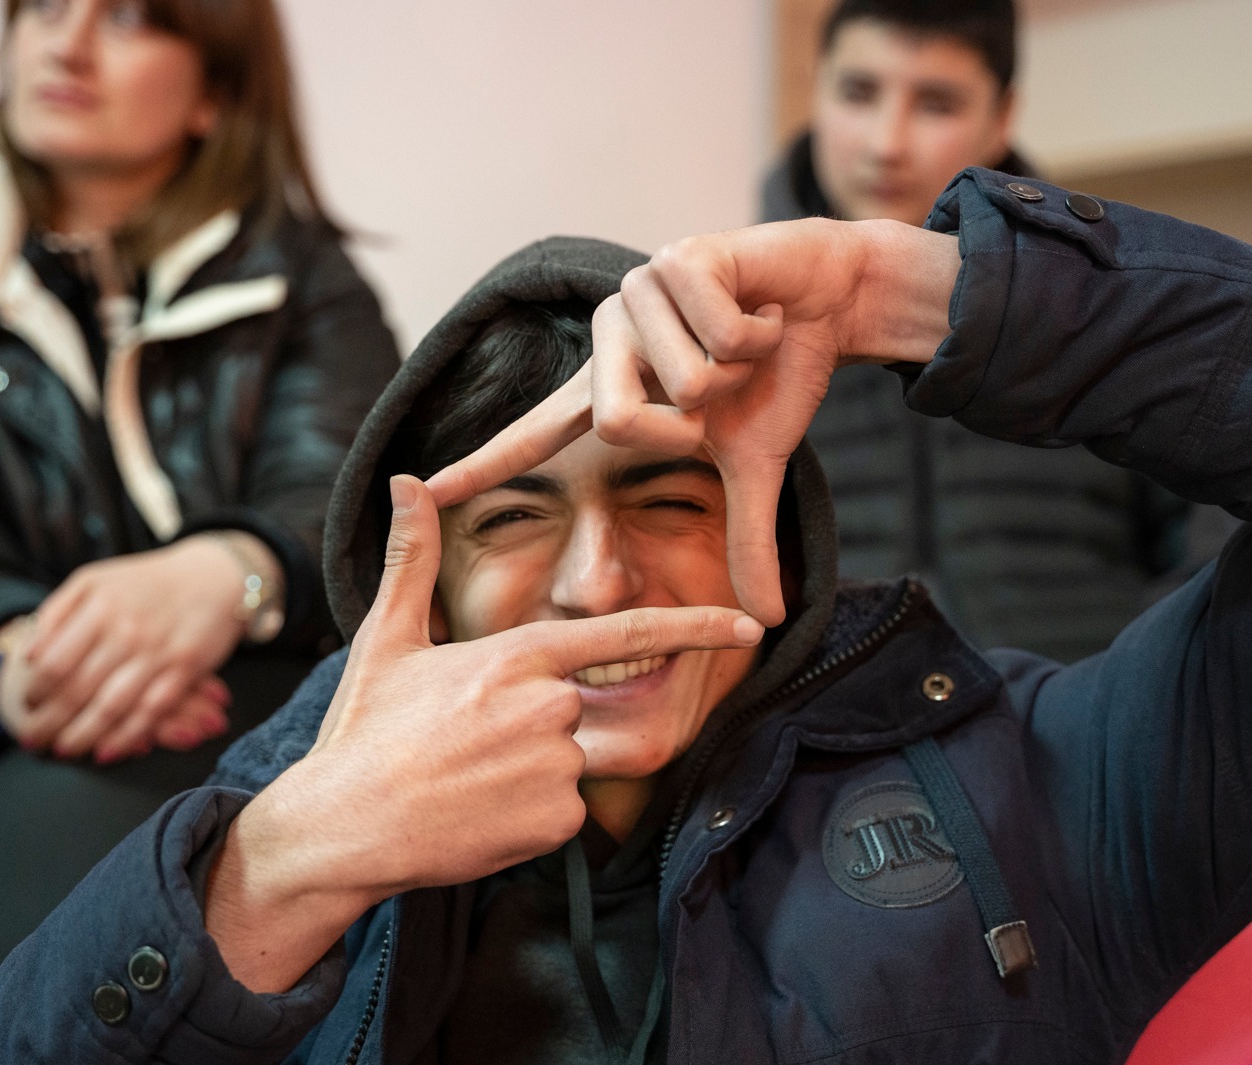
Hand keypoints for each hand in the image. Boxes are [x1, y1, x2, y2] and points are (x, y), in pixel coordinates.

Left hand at [7, 535, 271, 760]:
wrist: (213, 576)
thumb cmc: (147, 582)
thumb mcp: (94, 581)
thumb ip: (57, 612)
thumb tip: (30, 654)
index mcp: (99, 608)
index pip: (55, 661)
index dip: (35, 690)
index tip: (28, 704)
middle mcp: (126, 631)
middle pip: (77, 689)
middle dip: (49, 721)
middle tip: (32, 740)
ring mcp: (157, 653)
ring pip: (111, 707)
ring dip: (83, 735)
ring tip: (63, 750)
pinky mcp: (185, 670)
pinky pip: (150, 712)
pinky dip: (127, 736)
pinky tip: (107, 752)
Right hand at [204, 476, 763, 992]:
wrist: (344, 827)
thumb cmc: (363, 732)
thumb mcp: (387, 639)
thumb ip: (412, 560)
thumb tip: (407, 481)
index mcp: (518, 656)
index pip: (626, 636)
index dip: (696, 629)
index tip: (748, 625)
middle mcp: (550, 707)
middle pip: (587, 711)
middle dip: (544, 728)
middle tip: (474, 749)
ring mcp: (557, 767)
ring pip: (575, 763)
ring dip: (533, 771)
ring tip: (467, 781)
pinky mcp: (555, 823)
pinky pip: (565, 812)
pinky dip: (530, 815)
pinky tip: (476, 814)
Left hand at [426, 217, 958, 623]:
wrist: (831, 299)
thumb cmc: (779, 374)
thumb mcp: (756, 466)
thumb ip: (748, 539)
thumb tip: (769, 619)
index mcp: (610, 388)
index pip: (536, 437)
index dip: (482, 465)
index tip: (420, 489)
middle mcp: (606, 337)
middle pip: (620, 424)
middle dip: (697, 424)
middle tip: (728, 389)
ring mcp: (631, 292)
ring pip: (685, 382)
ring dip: (739, 371)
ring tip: (748, 340)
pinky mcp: (673, 258)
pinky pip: (721, 336)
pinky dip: (760, 332)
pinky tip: (762, 307)